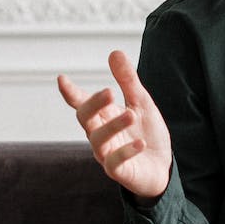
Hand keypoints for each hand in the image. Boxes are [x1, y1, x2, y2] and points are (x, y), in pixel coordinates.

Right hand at [56, 50, 173, 200]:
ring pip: (99, 140)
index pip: (82, 103)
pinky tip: (139, 143)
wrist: (162, 166)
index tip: (62, 79)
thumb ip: (128, 81)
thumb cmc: (146, 133)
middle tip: (109, 92)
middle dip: (93, 104)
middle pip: (85, 118)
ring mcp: (107, 154)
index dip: (71, 93)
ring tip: (131, 115)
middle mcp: (100, 134)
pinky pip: (115, 162)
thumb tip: (114, 52)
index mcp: (103, 116)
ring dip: (113, 126)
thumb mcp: (141, 103)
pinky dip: (126, 151)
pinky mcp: (119, 172)